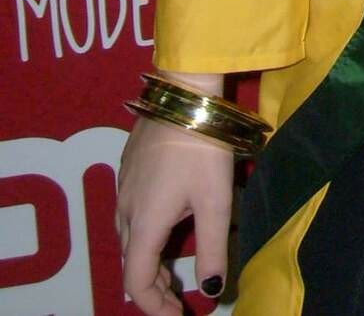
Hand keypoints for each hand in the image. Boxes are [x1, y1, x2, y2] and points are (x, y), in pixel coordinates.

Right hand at [116, 115, 232, 312]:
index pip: (137, 282)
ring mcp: (123, 184)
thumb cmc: (203, 146)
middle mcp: (125, 208)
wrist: (185, 92)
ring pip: (128, 237)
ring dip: (147, 260)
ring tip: (172, 269)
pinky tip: (166, 224)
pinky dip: (144, 233)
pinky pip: (129, 212)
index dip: (154, 306)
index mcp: (143, 223)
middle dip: (152, 286)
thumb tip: (209, 290)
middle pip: (130, 262)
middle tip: (177, 299)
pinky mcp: (129, 165)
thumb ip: (212, 248)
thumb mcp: (216, 201)